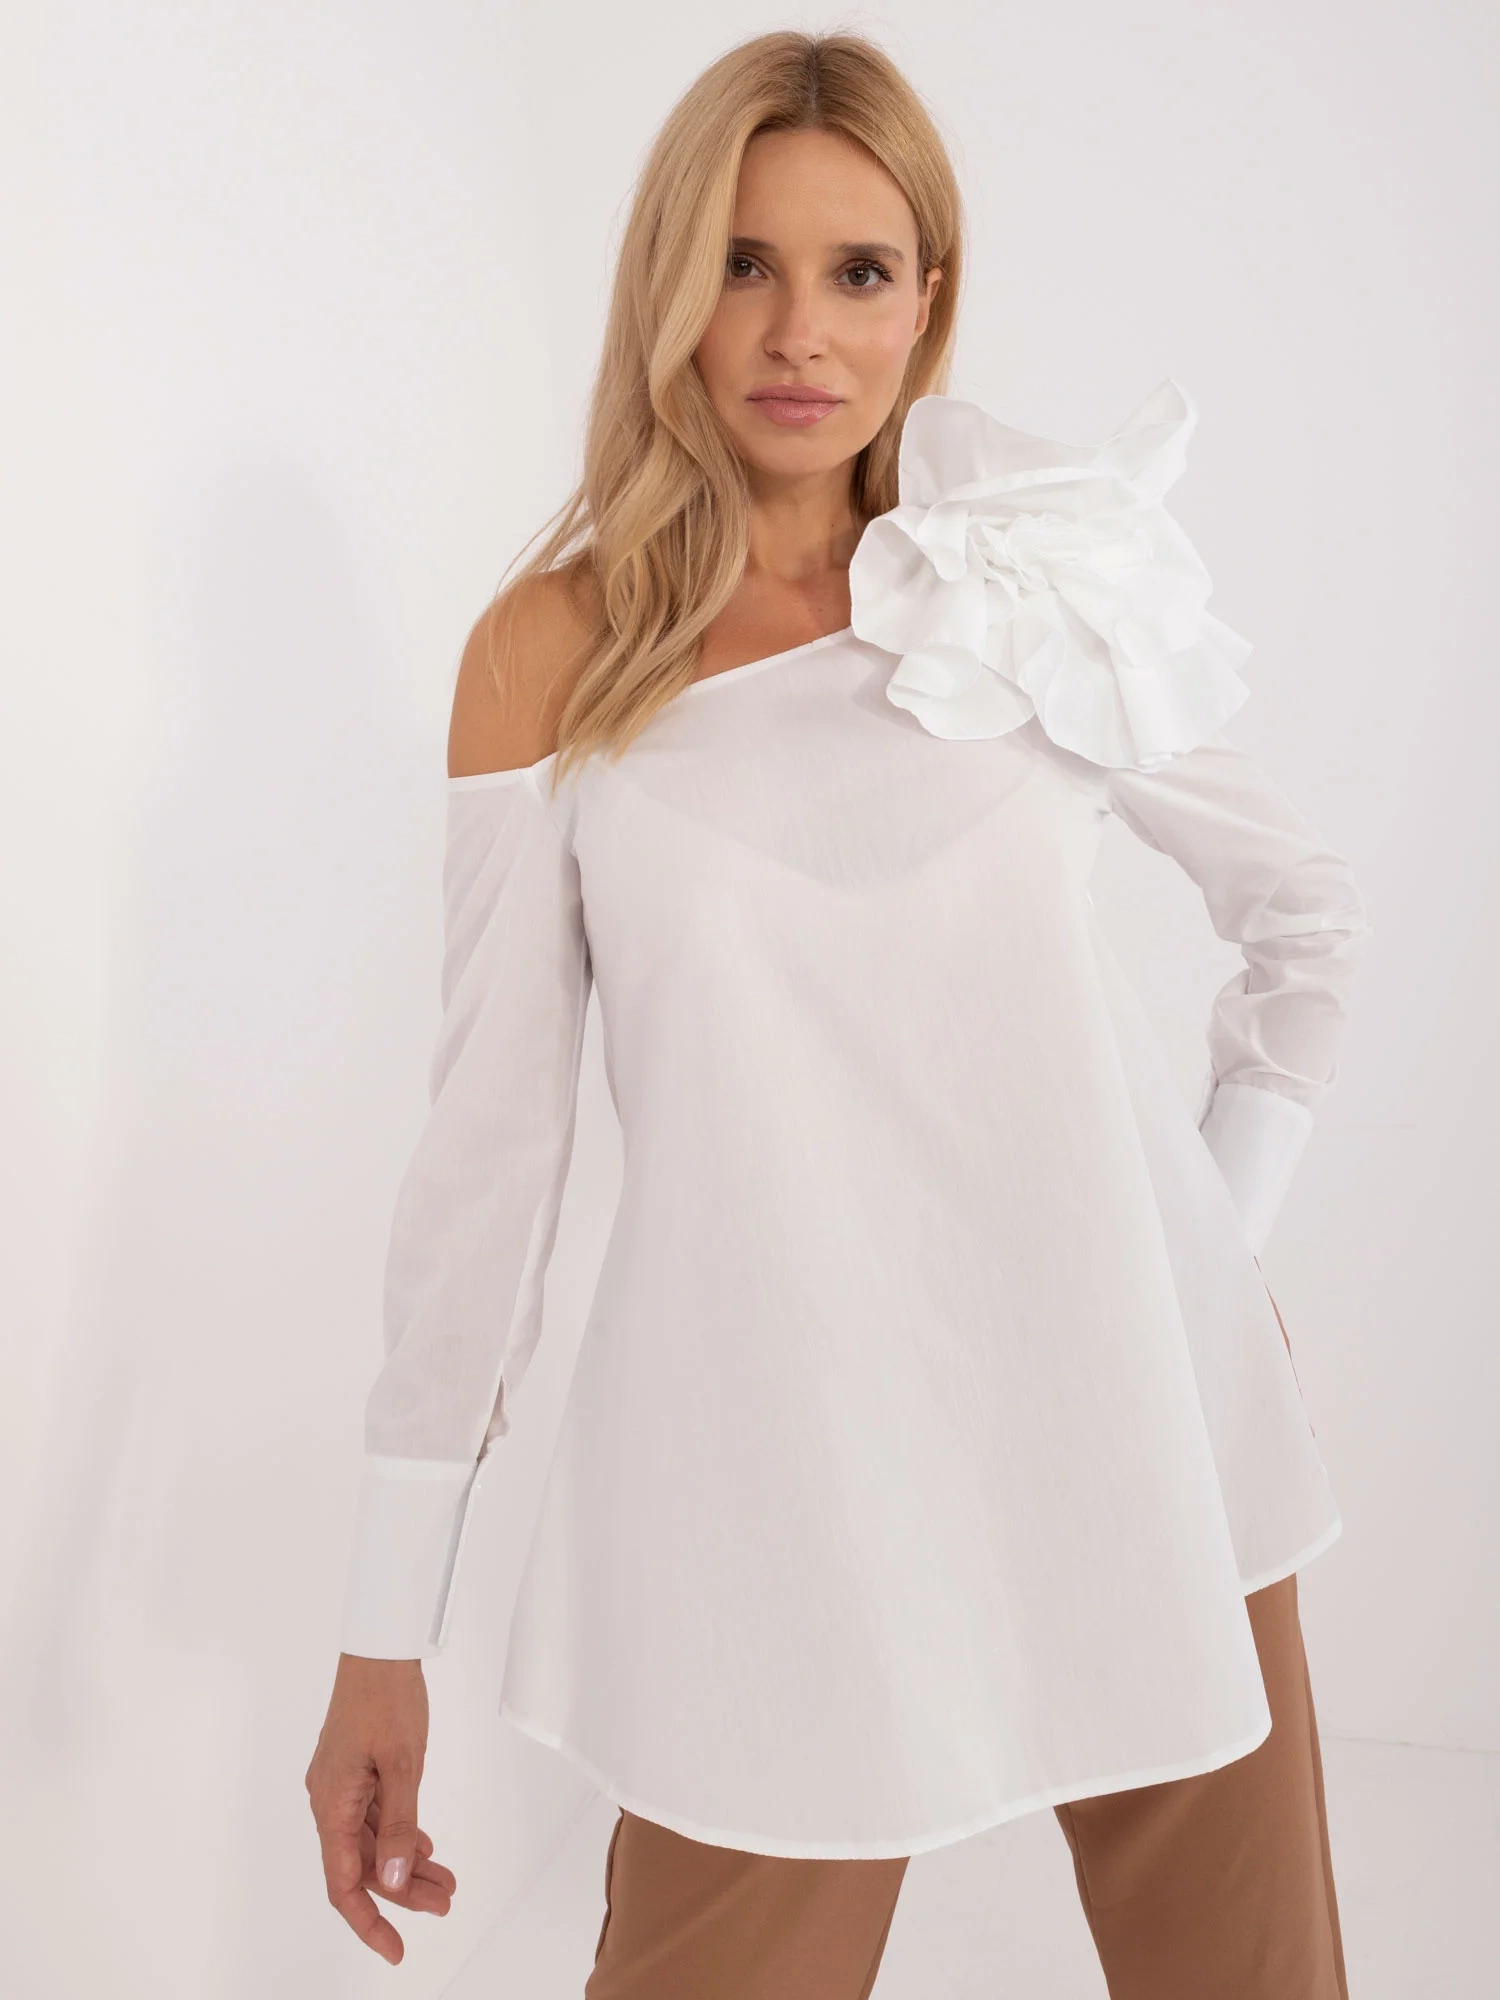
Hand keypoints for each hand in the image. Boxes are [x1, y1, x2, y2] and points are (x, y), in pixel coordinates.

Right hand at [305, 1654, 456, 1964]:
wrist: (379, 1646)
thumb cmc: (385, 1695)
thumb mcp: (403, 1765)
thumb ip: (401, 1824)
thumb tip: (398, 1877)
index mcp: (332, 1804)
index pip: (345, 1883)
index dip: (369, 1921)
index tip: (395, 1949)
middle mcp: (330, 1799)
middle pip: (363, 1865)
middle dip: (402, 1891)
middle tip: (443, 1903)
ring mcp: (341, 1783)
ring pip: (373, 1841)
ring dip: (407, 1863)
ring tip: (445, 1880)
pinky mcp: (354, 1769)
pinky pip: (374, 1816)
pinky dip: (400, 1834)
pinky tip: (424, 1845)